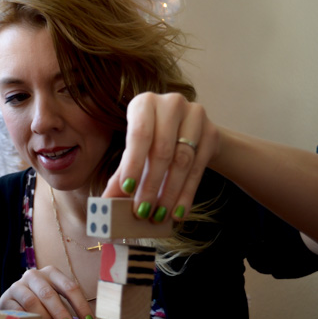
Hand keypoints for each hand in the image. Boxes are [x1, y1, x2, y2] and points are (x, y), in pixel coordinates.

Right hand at [0, 266, 94, 318]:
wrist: (12, 304)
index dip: (81, 305)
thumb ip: (67, 308)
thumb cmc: (41, 303)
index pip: (69, 287)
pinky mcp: (6, 299)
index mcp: (51, 273)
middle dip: (60, 313)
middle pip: (48, 293)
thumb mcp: (55, 300)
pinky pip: (18, 311)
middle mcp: (33, 275)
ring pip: (32, 302)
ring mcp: (17, 286)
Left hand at [103, 92, 219, 220]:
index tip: (127, 191)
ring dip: (169, 193)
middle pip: (162, 150)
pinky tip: (178, 212)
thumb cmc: (151, 138)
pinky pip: (198, 169)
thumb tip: (106, 201)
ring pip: (182, 161)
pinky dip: (186, 194)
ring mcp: (195, 116)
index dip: (133, 164)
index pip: (140, 134)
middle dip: (151, 185)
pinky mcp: (212, 133)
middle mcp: (171, 104)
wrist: (189, 129)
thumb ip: (121, 173)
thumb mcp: (134, 149)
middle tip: (142, 211)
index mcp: (145, 103)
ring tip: (158, 216)